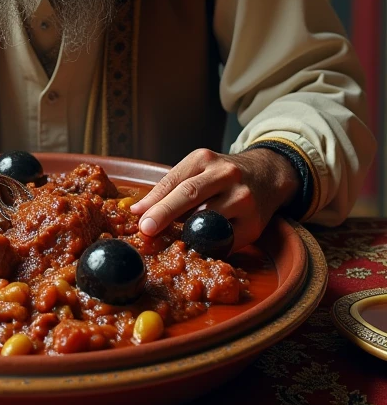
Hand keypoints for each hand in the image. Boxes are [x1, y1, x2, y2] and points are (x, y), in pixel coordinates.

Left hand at [130, 147, 300, 250]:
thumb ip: (171, 187)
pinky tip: (198, 246)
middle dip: (164, 213)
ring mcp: (242, 199)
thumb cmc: (223, 176)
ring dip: (186, 232)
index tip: (137, 215)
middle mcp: (225, 175)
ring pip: (206, 220)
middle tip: (146, 229)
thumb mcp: (198, 169)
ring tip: (173, 239)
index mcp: (205, 159)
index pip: (173, 179)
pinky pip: (223, 240)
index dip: (153, 200)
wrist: (267, 176)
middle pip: (189, 194)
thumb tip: (139, 211)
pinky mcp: (252, 224)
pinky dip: (207, 245)